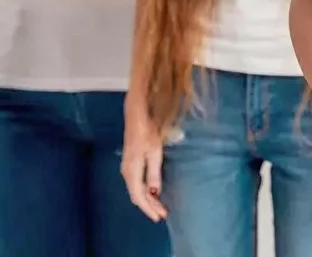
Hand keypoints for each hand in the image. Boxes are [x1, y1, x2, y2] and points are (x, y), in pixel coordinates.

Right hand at [120, 102, 167, 222]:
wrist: (136, 117)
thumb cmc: (147, 133)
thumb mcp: (154, 153)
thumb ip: (154, 173)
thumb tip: (154, 193)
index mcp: (131, 172)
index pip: (139, 197)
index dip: (149, 208)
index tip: (159, 216)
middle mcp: (126, 173)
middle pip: (137, 195)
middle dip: (149, 206)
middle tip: (162, 215)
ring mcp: (127, 168)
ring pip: (136, 190)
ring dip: (147, 200)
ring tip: (158, 207)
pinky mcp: (130, 163)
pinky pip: (136, 184)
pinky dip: (144, 191)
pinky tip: (152, 192)